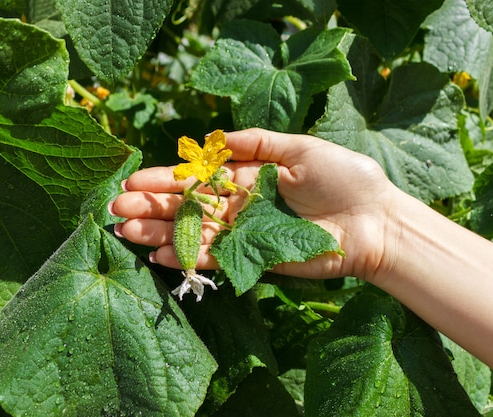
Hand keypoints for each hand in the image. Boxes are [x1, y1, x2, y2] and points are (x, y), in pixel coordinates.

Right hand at [111, 128, 397, 281]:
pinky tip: (159, 255)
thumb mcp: (300, 148)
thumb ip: (257, 144)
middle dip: (152, 207)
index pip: (198, 178)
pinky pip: (215, 258)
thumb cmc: (345, 179)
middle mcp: (240, 206)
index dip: (166, 179)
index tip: (133, 181)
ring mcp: (245, 234)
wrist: (375, 221)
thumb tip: (216, 139)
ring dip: (159, 234)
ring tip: (126, 232)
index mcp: (249, 178)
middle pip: (188, 207)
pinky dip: (187, 257)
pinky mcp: (255, 258)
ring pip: (194, 234)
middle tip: (116, 209)